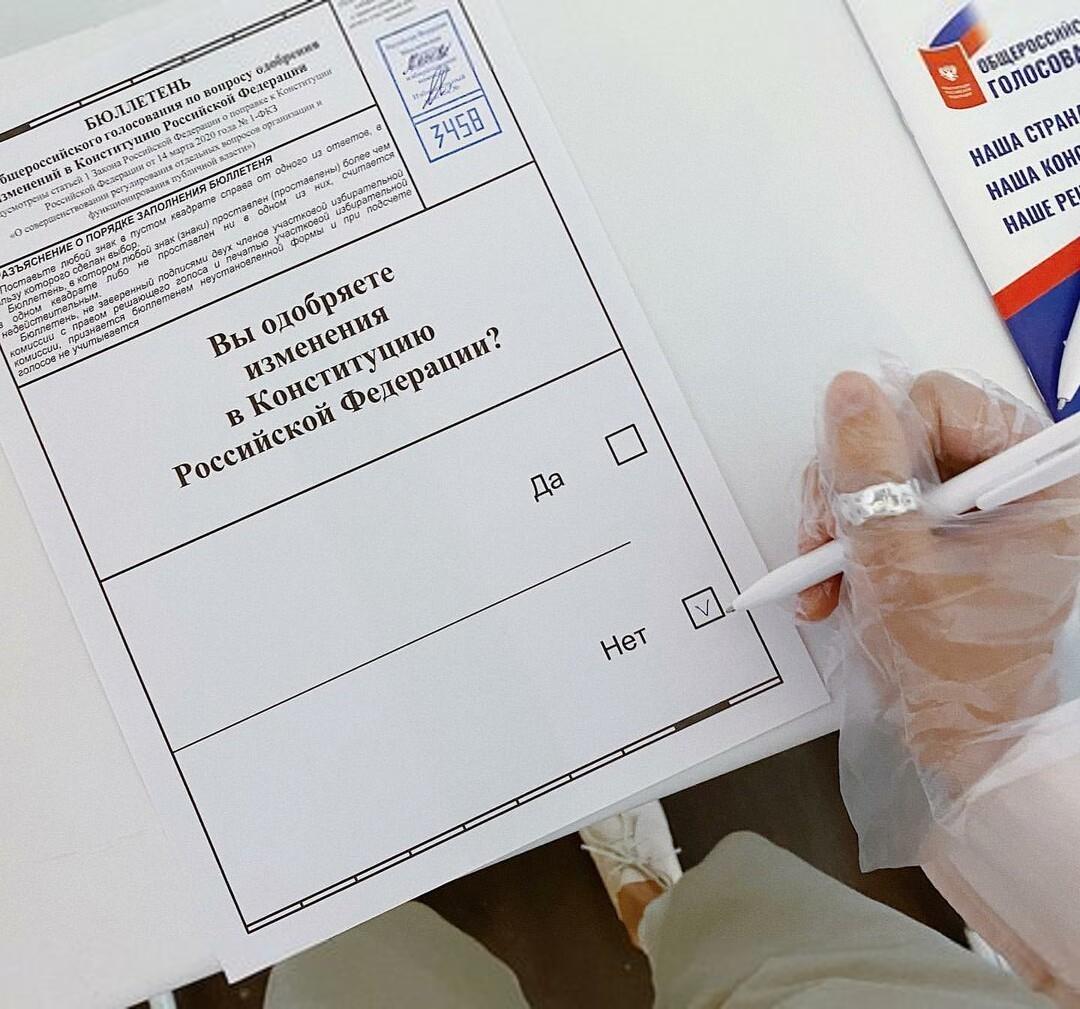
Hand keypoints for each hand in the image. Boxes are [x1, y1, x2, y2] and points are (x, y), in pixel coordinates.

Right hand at [797, 371, 1079, 791]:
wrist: (959, 730)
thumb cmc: (956, 665)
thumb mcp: (896, 561)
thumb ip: (867, 472)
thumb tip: (849, 397)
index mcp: (1033, 479)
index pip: (943, 402)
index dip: (883, 444)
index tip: (857, 497)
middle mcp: (1008, 483)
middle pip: (903, 432)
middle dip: (849, 488)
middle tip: (830, 535)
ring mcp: (974, 506)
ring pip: (880, 465)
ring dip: (838, 518)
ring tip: (827, 567)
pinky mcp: (942, 526)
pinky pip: (878, 499)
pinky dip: (847, 536)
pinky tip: (836, 576)